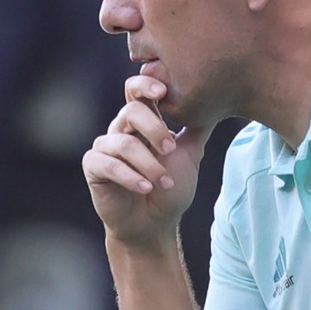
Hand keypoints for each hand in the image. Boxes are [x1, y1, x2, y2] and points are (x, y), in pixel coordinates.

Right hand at [82, 75, 214, 249]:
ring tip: (164, 182)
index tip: (162, 92)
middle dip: (155, 128)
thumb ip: (198, 129)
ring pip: (123, 143)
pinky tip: (145, 188)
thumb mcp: (189, 154)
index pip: (137, 91)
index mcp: (141, 121)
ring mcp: (105, 147)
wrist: (153, 224)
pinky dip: (130, 176)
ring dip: (148, 164)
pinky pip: (108, 165)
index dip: (146, 85)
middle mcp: (121, 129)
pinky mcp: (94, 167)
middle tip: (171, 148)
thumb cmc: (169, 188)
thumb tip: (216, 104)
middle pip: (131, 111)